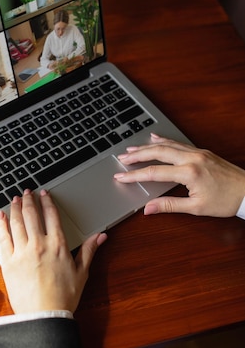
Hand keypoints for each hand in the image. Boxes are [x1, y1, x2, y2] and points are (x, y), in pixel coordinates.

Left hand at [0, 190, 106, 313]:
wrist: (43, 315)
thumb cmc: (64, 297)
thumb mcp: (81, 273)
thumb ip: (89, 251)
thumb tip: (101, 236)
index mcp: (58, 245)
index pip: (51, 216)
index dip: (47, 201)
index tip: (44, 193)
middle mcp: (39, 245)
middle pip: (32, 215)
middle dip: (29, 200)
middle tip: (27, 192)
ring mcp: (21, 252)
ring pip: (16, 223)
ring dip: (16, 208)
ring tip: (15, 200)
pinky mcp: (8, 262)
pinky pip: (3, 238)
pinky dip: (1, 224)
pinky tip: (1, 216)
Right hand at [114, 134, 244, 216]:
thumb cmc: (226, 201)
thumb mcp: (196, 208)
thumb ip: (169, 206)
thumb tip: (148, 209)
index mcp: (189, 173)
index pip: (154, 173)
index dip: (134, 175)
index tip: (121, 176)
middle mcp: (191, 158)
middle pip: (157, 153)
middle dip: (137, 155)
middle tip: (122, 158)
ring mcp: (197, 152)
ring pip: (167, 145)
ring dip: (148, 146)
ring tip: (132, 148)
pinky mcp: (202, 151)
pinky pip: (178, 143)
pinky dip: (164, 141)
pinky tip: (155, 138)